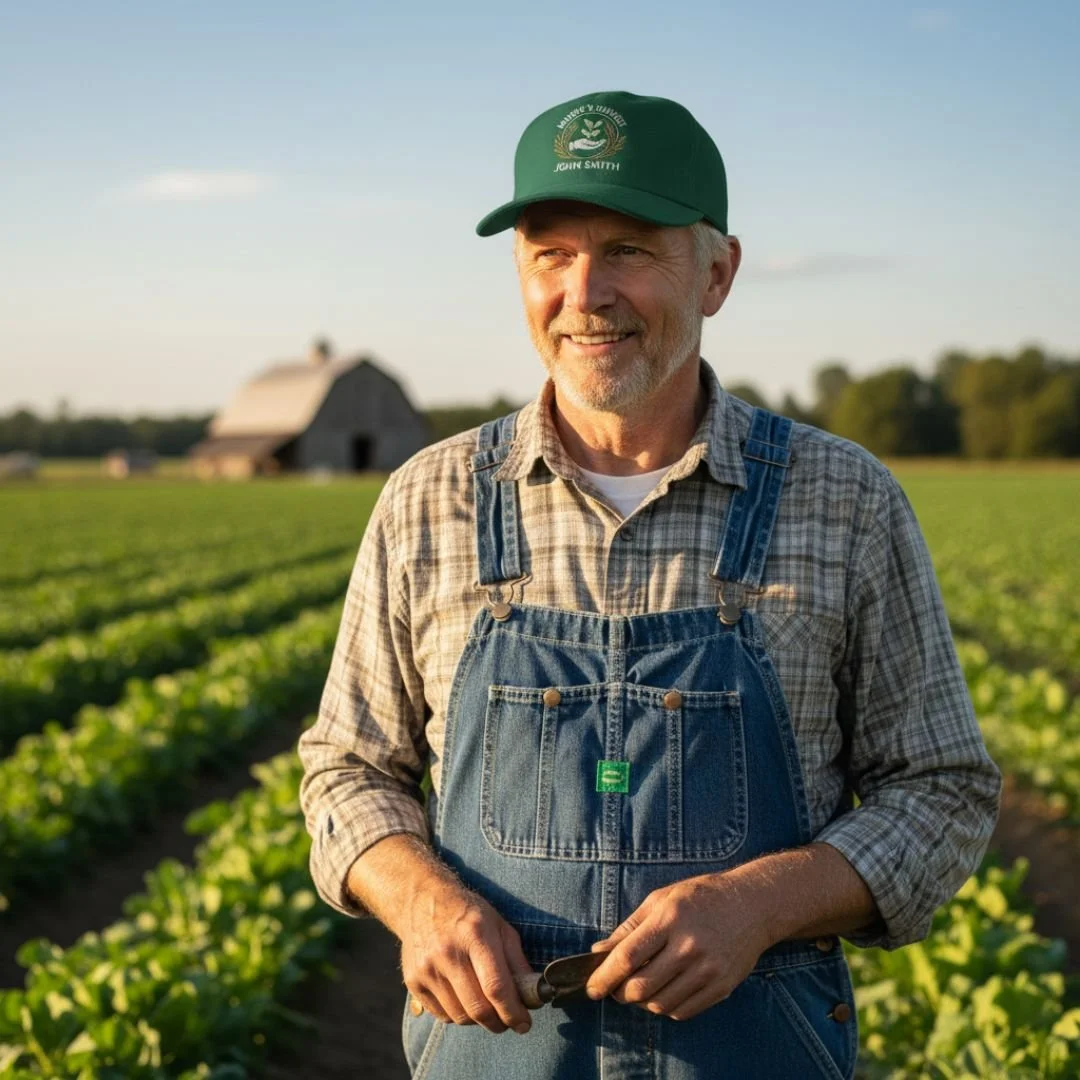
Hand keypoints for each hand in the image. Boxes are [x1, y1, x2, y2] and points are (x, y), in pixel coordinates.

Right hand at [400, 879, 534, 1034]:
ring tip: (487, 1008)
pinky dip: (458, 1015)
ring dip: (479, 1021)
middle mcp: (448, 952)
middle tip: (508, 1021)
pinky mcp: (413, 981)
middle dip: (499, 1023)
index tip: (524, 1024)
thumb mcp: (499, 925)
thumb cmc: (468, 913)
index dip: (513, 1012)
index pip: (496, 986)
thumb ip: (517, 960)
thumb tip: (532, 994)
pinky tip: (465, 1000)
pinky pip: (441, 1015)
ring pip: (460, 1016)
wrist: (423, 900)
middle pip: (478, 1008)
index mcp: (475, 934)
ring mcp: (427, 968)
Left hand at [583, 872, 772, 1020]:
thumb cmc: (701, 897)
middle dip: (620, 993)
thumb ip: (629, 927)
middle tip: (615, 988)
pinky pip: (682, 1011)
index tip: (591, 988)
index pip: (628, 957)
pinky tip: (663, 992)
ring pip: (660, 1004)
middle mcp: (689, 946)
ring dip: (642, 1002)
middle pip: (641, 987)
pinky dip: (665, 1007)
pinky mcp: (721, 987)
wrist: (752, 906)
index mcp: (669, 919)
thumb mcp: (661, 899)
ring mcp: (708, 970)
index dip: (604, 977)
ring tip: (639, 987)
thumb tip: (599, 951)